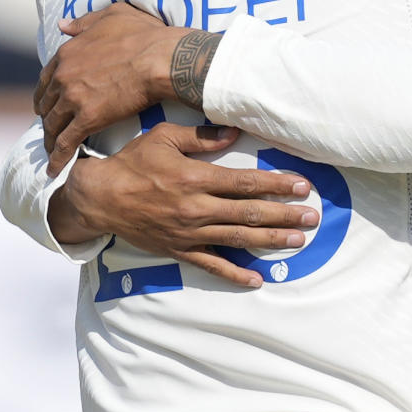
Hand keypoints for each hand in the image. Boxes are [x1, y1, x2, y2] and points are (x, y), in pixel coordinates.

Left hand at [35, 3, 188, 175]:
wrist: (160, 58)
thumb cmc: (143, 35)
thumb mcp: (110, 16)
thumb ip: (83, 22)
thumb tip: (62, 25)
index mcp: (67, 54)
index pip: (46, 79)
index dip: (46, 95)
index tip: (47, 105)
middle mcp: (63, 76)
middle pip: (47, 105)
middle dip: (47, 119)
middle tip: (50, 131)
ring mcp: (73, 99)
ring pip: (53, 126)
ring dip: (51, 141)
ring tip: (52, 154)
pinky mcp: (88, 119)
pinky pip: (66, 143)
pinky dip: (58, 158)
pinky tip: (55, 170)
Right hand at [48, 123, 319, 288]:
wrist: (99, 197)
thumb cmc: (132, 163)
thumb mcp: (163, 138)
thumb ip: (200, 137)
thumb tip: (234, 131)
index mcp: (195, 178)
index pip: (245, 183)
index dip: (277, 184)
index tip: (302, 186)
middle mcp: (196, 208)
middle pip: (249, 213)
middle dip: (284, 216)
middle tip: (312, 218)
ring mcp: (189, 233)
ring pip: (237, 239)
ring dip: (270, 241)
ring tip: (298, 242)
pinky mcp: (179, 250)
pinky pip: (211, 265)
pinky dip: (235, 274)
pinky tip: (257, 280)